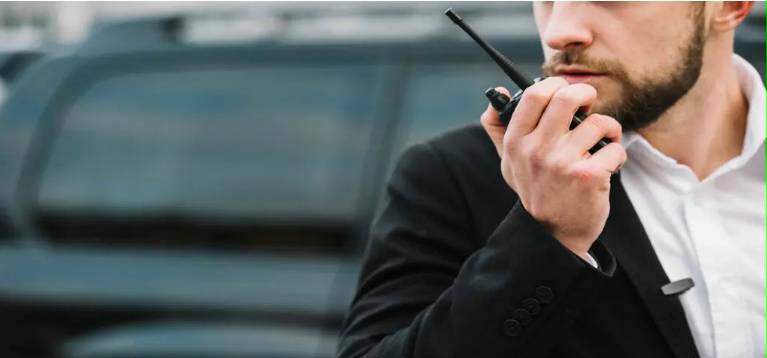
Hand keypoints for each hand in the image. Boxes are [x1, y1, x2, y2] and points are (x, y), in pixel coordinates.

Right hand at [479, 78, 626, 259]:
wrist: (553, 234)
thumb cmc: (535, 191)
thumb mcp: (509, 162)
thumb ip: (499, 128)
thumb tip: (498, 93)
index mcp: (516, 142)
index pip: (534, 96)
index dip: (554, 84)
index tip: (564, 90)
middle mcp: (537, 150)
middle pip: (568, 97)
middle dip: (586, 93)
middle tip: (589, 103)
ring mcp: (563, 163)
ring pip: (599, 122)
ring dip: (609, 129)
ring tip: (602, 142)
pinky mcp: (589, 175)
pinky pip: (615, 147)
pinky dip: (617, 154)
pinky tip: (607, 165)